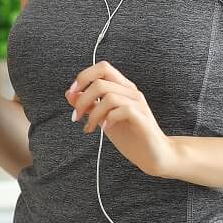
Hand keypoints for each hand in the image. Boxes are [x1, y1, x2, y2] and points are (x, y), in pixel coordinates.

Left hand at [67, 62, 176, 177]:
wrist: (153, 155)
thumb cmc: (130, 135)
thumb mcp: (103, 118)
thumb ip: (89, 105)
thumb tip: (69, 93)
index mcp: (122, 87)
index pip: (102, 67)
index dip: (83, 77)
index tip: (71, 94)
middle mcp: (131, 92)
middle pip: (101, 82)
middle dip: (82, 99)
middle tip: (76, 116)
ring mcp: (139, 105)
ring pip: (109, 97)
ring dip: (93, 114)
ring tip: (90, 127)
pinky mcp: (143, 119)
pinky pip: (124, 110)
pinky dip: (108, 119)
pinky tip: (105, 129)